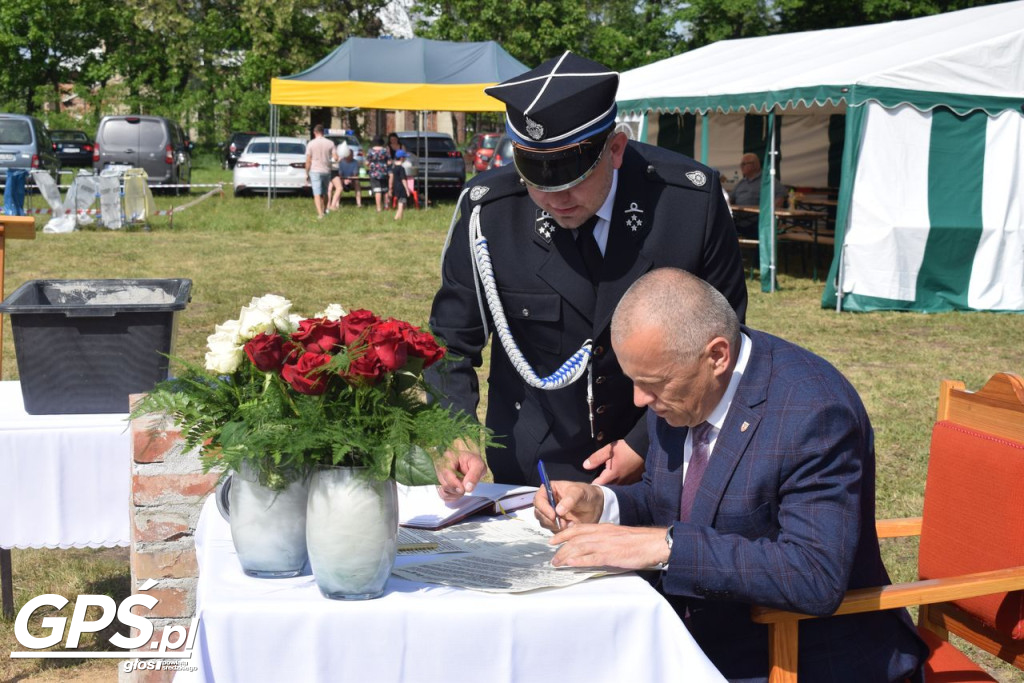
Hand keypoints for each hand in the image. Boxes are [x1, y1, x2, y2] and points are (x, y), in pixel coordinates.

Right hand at [435, 440, 486, 500]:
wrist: (469, 461)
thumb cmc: (472, 461)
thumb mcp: (478, 465)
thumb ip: (474, 475)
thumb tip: (467, 488)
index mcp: (449, 457)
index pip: (446, 473)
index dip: (454, 484)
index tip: (463, 490)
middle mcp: (440, 466)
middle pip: (444, 484)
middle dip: (457, 490)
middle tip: (466, 487)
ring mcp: (439, 475)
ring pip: (443, 492)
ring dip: (455, 495)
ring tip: (463, 489)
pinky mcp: (440, 483)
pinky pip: (443, 495)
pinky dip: (452, 497)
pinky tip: (458, 492)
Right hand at [533, 480, 602, 530]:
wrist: (595, 505)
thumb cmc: (586, 494)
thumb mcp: (579, 492)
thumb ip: (569, 499)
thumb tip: (558, 510)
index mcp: (549, 490)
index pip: (538, 499)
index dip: (543, 508)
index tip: (553, 515)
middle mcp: (547, 502)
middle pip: (539, 513)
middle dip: (549, 520)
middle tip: (561, 522)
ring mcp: (551, 514)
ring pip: (544, 523)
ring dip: (555, 526)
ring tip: (570, 523)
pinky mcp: (556, 524)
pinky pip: (553, 530)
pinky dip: (561, 531)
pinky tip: (571, 526)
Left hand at [549, 524, 669, 569]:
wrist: (653, 543)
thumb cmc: (638, 541)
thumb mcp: (617, 535)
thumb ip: (604, 538)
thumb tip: (592, 547)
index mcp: (603, 528)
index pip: (578, 529)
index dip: (563, 534)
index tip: (553, 540)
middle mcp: (601, 534)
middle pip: (575, 539)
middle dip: (560, 547)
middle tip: (551, 556)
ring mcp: (605, 544)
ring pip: (580, 548)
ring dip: (565, 556)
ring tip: (556, 563)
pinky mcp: (611, 555)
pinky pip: (591, 558)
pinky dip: (578, 561)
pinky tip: (570, 564)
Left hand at [583, 440, 644, 485]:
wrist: (643, 447)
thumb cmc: (626, 448)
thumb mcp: (608, 450)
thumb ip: (596, 458)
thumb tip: (585, 466)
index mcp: (612, 475)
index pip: (599, 485)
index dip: (592, 484)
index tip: (589, 482)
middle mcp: (620, 481)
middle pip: (607, 488)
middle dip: (602, 485)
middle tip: (597, 480)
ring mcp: (628, 482)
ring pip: (616, 488)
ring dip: (611, 484)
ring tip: (607, 478)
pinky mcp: (634, 480)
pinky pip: (625, 485)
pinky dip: (620, 482)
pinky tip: (619, 477)